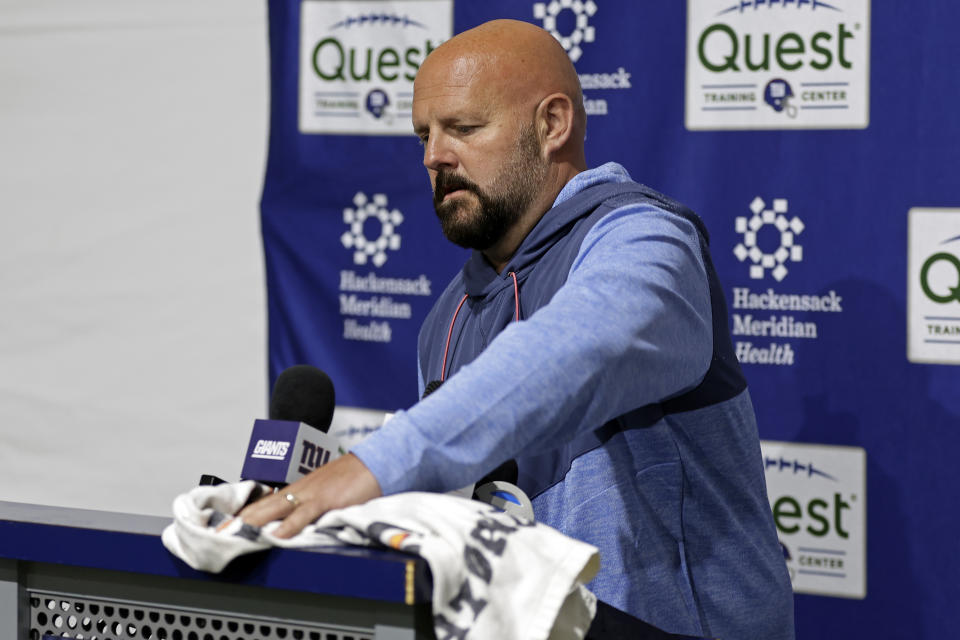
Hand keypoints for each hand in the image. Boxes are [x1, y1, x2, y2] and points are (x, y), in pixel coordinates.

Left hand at [237, 453, 381, 538]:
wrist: (374, 462)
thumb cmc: (354, 478)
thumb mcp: (327, 492)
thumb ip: (310, 507)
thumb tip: (294, 524)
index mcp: (298, 489)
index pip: (264, 503)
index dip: (245, 514)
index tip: (227, 526)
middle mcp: (298, 490)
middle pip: (262, 505)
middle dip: (240, 519)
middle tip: (220, 532)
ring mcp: (310, 494)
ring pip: (275, 509)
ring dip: (254, 522)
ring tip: (237, 534)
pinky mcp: (325, 500)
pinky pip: (302, 515)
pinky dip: (288, 527)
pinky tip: (276, 536)